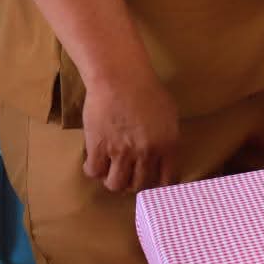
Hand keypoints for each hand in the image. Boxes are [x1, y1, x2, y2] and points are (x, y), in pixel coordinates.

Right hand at [81, 63, 179, 192]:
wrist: (120, 77)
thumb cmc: (147, 91)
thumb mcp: (169, 115)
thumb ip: (167, 139)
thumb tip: (164, 159)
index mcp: (168, 144)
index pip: (166, 180)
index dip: (158, 186)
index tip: (151, 183)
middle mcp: (147, 153)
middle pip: (139, 185)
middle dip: (133, 183)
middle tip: (128, 175)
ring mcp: (122, 152)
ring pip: (115, 185)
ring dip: (113, 180)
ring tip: (111, 170)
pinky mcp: (99, 147)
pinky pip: (94, 172)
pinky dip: (94, 170)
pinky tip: (96, 161)